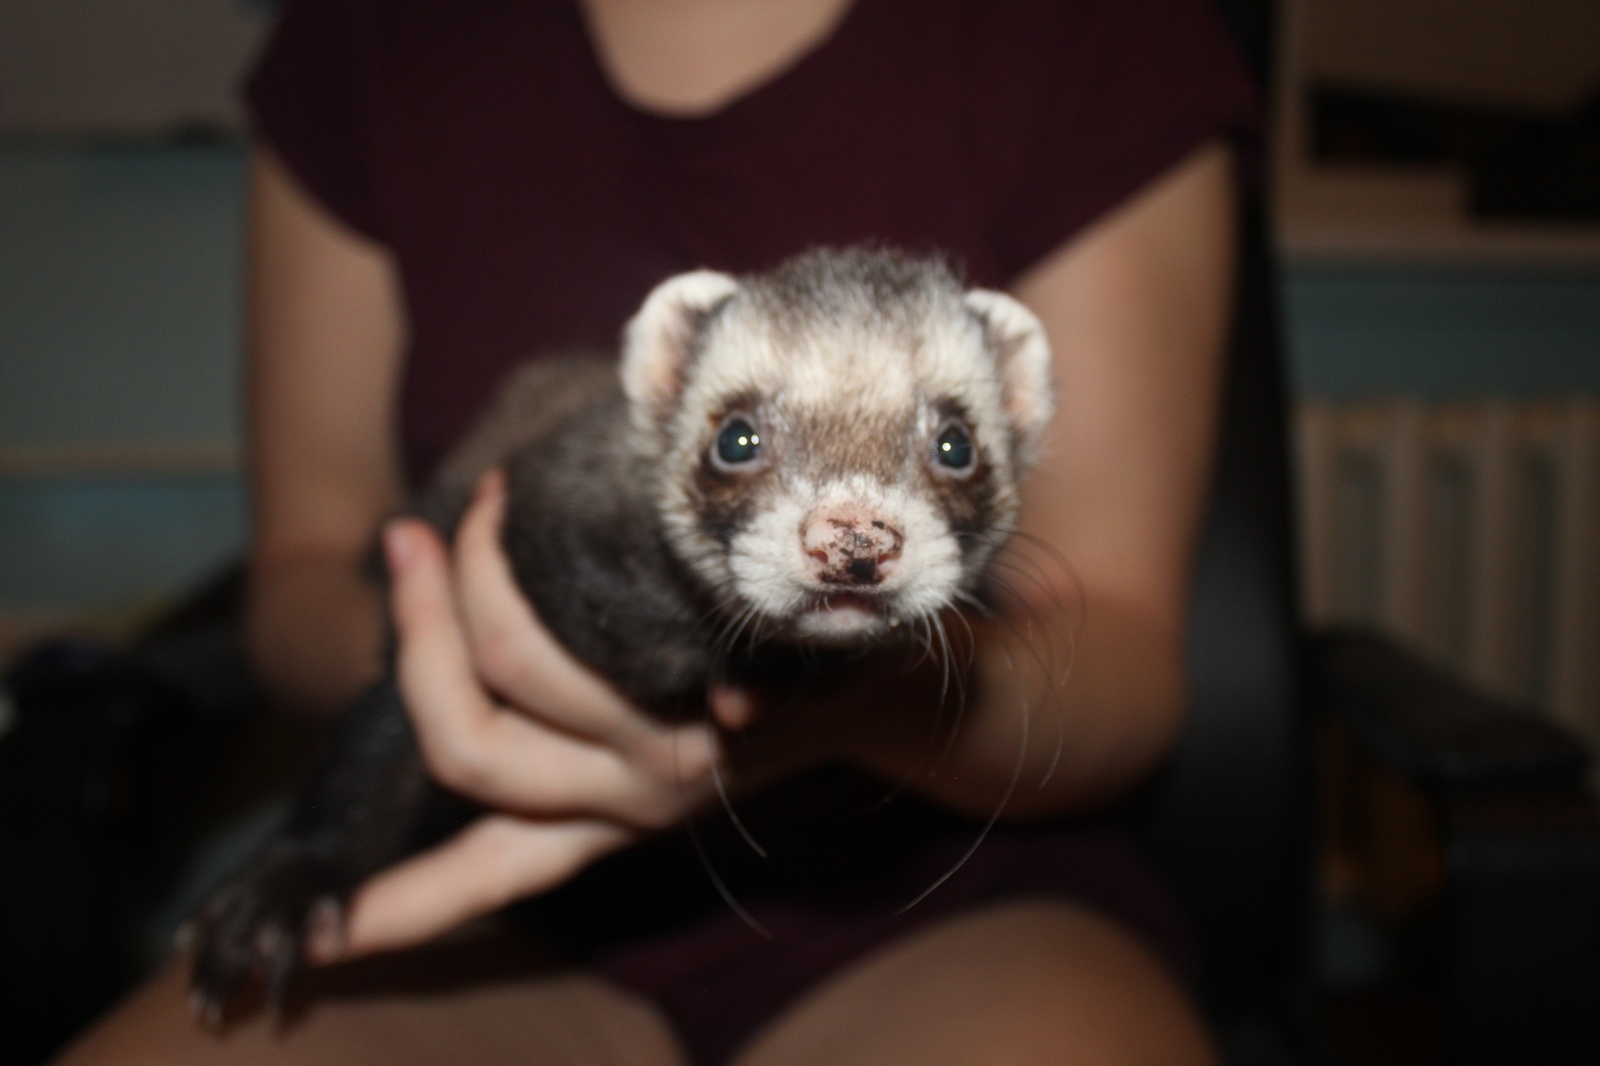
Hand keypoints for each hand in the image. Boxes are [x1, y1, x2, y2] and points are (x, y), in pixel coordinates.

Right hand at [317, 472, 748, 961]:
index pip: (485, 874)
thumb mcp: (654, 749)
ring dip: (482, 576)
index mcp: (599, 819)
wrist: (894, 691)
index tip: (320, 944)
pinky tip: (559, 535)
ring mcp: (680, 749)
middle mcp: (627, 799)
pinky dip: (609, 595)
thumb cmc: (763, 703)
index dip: (401, 910)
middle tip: (411, 542)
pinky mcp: (740, 696)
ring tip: (486, 502)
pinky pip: (658, 650)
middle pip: (466, 742)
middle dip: (417, 631)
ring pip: (524, 670)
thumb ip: (571, 729)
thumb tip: (466, 648)